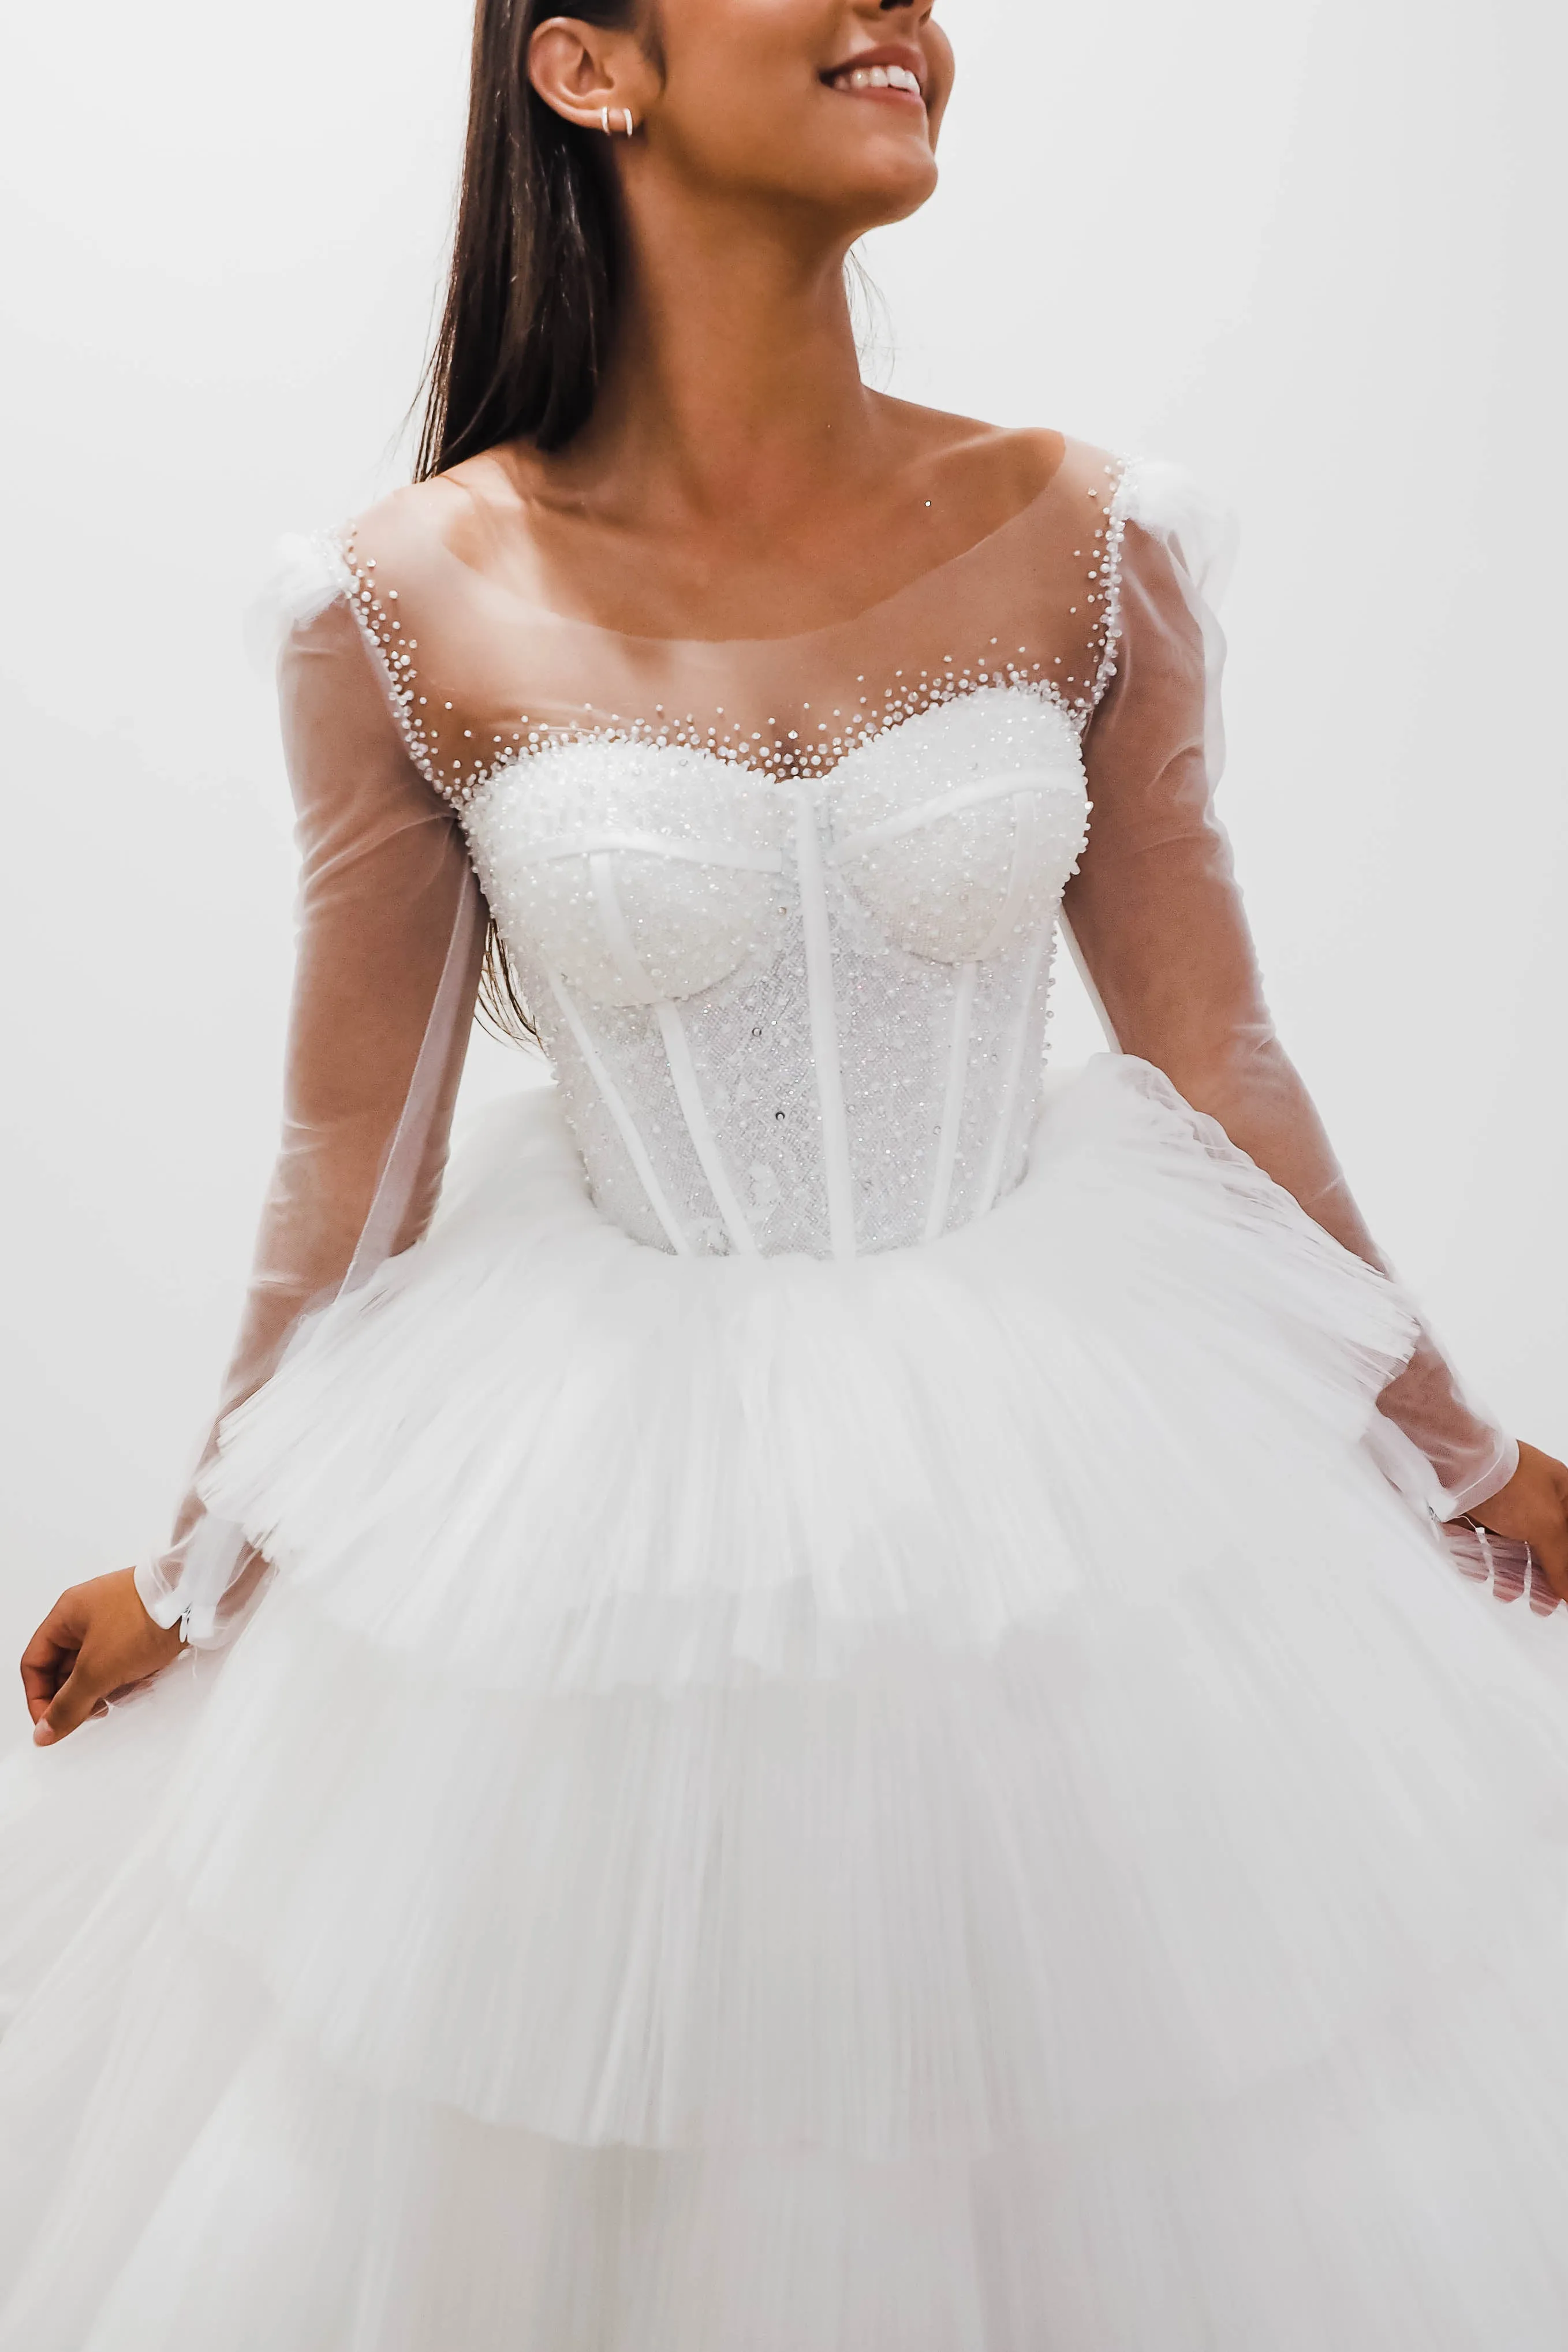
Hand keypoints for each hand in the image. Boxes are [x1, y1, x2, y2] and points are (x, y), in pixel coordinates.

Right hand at [21, 1568, 184, 1746]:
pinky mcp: (142, 1628)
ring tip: (123, 1693)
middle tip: (92, 1712)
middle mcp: (88, 1614)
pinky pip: (124, 1661)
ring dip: (105, 1687)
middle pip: (65, 1667)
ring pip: (97, 1666)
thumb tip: (45, 1732)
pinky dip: (129, 1676)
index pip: (34, 1662)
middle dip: (77, 1694)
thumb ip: (67, 1704)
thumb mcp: (97, 1669)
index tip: (53, 1725)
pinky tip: (143, 1682)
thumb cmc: (144, 1619)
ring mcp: (117, 1619)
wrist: (196, 1596)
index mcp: (67, 1614)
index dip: (38, 1697)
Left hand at [1466, 1441, 1567, 1605]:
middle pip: (1541, 1543)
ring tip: (1503, 1593)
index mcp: (1560, 1492)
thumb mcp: (1546, 1526)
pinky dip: (1480, 1555)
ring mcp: (1502, 1497)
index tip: (1561, 1595)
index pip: (1567, 1535)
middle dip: (1539, 1577)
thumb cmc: (1510, 1485)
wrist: (1457, 1458)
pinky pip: (1478, 1534)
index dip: (1564, 1567)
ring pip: (1509, 1541)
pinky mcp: (1472, 1502)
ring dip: (1509, 1571)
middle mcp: (1533, 1493)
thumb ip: (1561, 1562)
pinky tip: (1478, 1572)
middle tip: (1537, 1606)